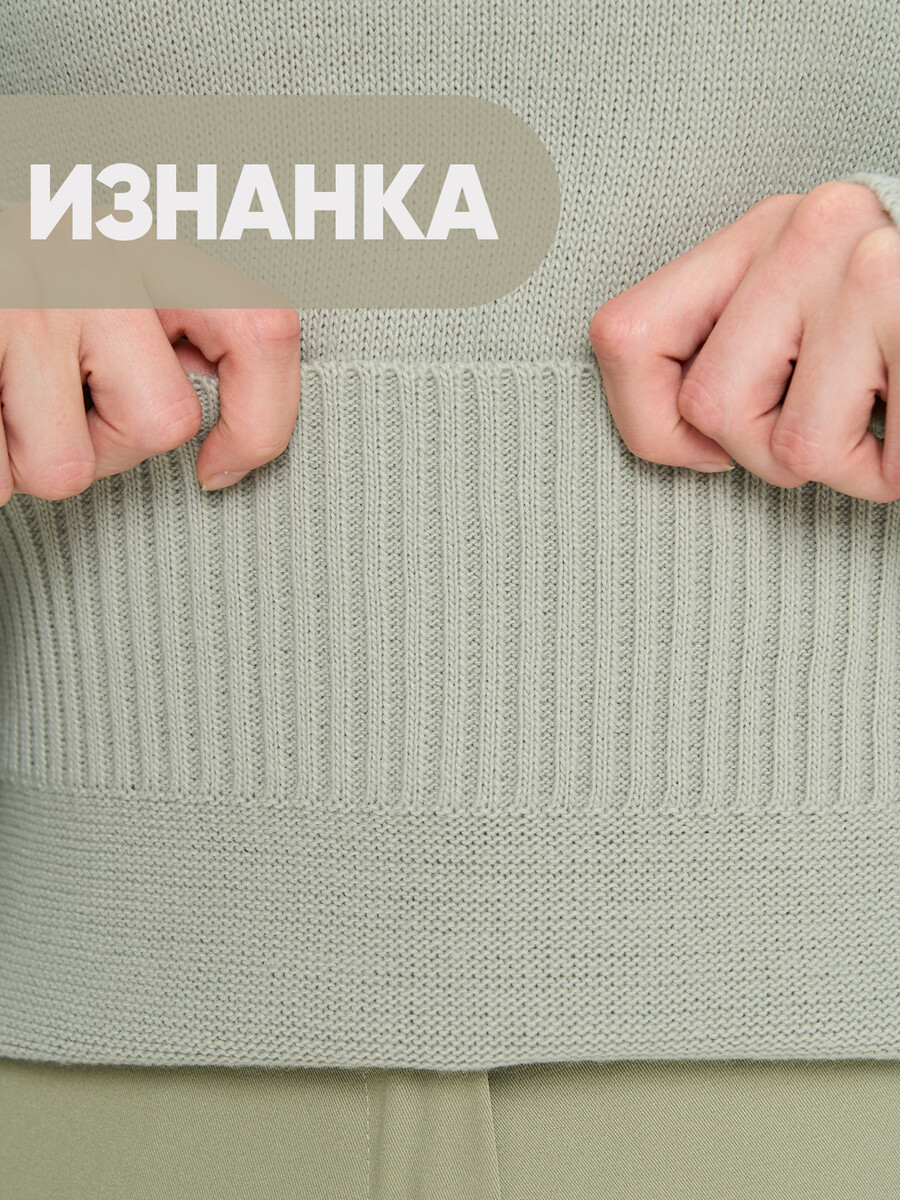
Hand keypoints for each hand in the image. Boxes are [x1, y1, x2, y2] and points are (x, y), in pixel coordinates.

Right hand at [0, 203, 301, 504]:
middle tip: (59, 404)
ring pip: (69, 466)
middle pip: (164, 424)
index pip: (264, 331)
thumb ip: (168, 329)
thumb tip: (237, 428)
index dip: (262, 423)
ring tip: (2, 400)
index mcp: (145, 240)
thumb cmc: (18, 284)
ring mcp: (21, 294)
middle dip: (110, 445)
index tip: (221, 466)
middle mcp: (91, 253)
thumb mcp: (100, 278)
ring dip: (31, 459)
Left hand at [589, 181, 899, 502]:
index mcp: (759, 233)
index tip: (703, 444)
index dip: (648, 422)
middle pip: (710, 409)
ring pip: (789, 449)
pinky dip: (896, 472)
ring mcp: (874, 275)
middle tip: (830, 418)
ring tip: (883, 414)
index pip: (623, 338)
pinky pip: (878, 466)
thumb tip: (667, 433)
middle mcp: (809, 233)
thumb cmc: (890, 324)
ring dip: (842, 465)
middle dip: (764, 453)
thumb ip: (723, 341)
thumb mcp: (792, 308)